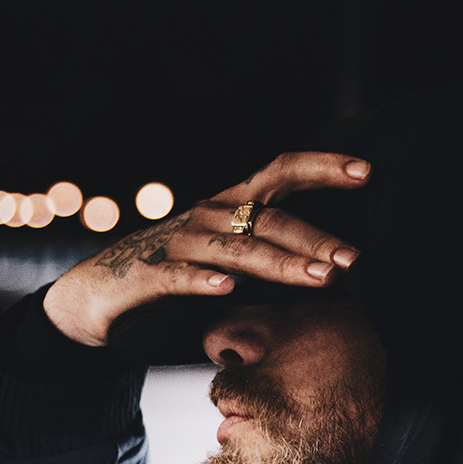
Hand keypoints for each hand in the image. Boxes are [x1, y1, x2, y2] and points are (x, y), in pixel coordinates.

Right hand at [43, 153, 369, 346]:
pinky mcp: (147, 276)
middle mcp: (206, 216)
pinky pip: (179, 277)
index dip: (322, 168)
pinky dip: (204, 282)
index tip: (366, 172)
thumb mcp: (224, 257)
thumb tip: (334, 265)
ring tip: (319, 278)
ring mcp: (177, 245)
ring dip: (280, 263)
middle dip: (314, 238)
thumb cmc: (170, 274)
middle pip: (268, 218)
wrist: (96, 295)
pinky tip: (230, 290)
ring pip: (236, 250)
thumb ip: (268, 253)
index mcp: (228, 206)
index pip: (280, 174)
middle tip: (352, 259)